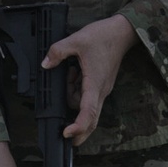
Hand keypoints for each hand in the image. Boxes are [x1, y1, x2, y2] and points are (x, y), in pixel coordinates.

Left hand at [41, 13, 139, 146]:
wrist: (122, 32)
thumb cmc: (103, 36)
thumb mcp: (76, 40)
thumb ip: (58, 52)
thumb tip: (45, 64)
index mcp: (95, 84)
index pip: (88, 112)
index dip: (78, 126)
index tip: (67, 134)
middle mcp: (101, 90)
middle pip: (91, 119)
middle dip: (79, 128)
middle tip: (65, 134)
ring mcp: (102, 89)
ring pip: (85, 105)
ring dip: (73, 96)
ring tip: (71, 73)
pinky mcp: (101, 85)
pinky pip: (87, 96)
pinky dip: (77, 90)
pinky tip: (75, 73)